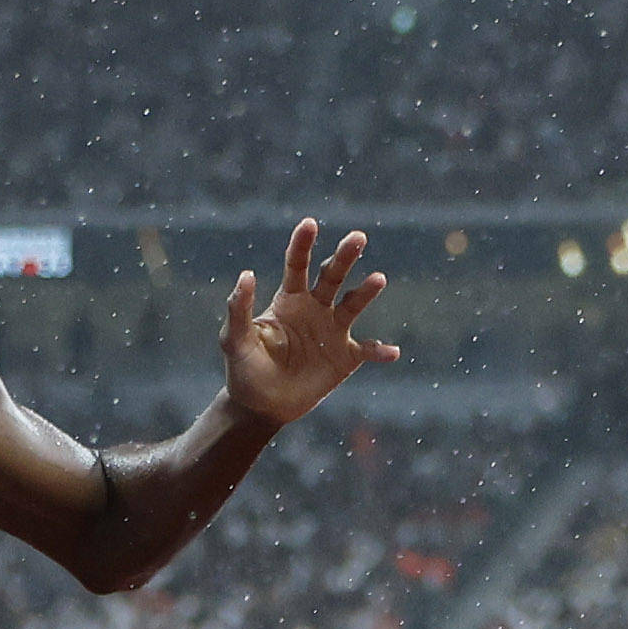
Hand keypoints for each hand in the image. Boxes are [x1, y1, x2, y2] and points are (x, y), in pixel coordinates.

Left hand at [220, 220, 396, 428]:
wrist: (261, 405)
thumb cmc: (244, 369)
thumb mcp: (235, 340)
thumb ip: (239, 309)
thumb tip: (246, 274)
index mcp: (289, 299)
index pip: (297, 265)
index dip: (303, 244)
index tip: (309, 223)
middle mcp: (315, 308)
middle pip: (332, 276)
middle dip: (344, 256)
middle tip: (357, 237)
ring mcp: (333, 331)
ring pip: (354, 304)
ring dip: (366, 292)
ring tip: (378, 279)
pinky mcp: (346, 357)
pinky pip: (367, 350)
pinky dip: (380, 351)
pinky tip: (392, 352)